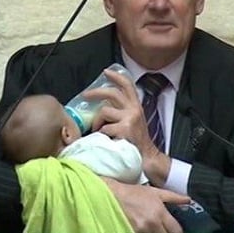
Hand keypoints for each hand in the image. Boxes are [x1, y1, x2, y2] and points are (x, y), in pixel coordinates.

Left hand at [87, 70, 172, 184]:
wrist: (148, 160)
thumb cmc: (137, 144)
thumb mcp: (133, 123)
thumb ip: (121, 113)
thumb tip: (102, 107)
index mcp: (136, 107)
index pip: (128, 86)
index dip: (116, 77)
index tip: (106, 72)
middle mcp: (134, 110)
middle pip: (112, 93)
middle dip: (96, 92)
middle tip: (85, 95)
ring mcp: (129, 120)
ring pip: (104, 111)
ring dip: (97, 122)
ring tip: (97, 131)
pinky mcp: (124, 130)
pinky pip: (104, 129)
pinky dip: (100, 135)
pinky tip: (104, 142)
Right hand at [102, 177, 189, 232]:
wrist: (113, 195)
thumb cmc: (134, 193)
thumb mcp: (155, 192)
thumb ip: (173, 197)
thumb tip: (188, 200)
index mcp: (160, 213)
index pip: (176, 230)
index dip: (177, 231)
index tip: (175, 229)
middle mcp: (152, 224)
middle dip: (166, 232)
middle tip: (164, 227)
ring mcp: (141, 230)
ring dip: (155, 232)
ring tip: (152, 226)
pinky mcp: (132, 232)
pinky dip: (146, 232)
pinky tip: (144, 228)